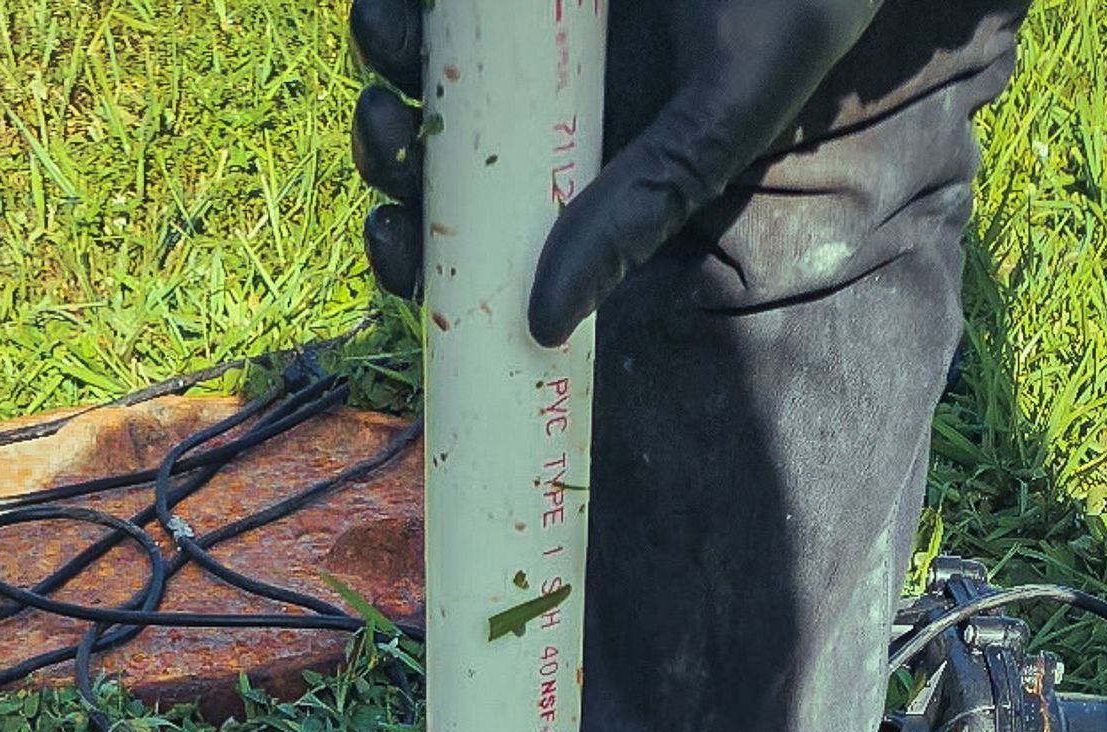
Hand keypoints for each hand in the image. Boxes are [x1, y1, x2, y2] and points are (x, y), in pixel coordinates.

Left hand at [350, 0, 885, 345]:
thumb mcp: (723, 111)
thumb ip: (643, 207)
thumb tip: (546, 324)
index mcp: (586, 149)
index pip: (483, 225)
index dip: (424, 249)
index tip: (396, 245)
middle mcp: (545, 88)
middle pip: (431, 145)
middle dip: (389, 152)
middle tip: (386, 133)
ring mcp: (525, 16)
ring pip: (419, 55)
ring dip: (382, 58)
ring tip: (384, 38)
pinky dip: (410, 2)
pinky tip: (402, 5)